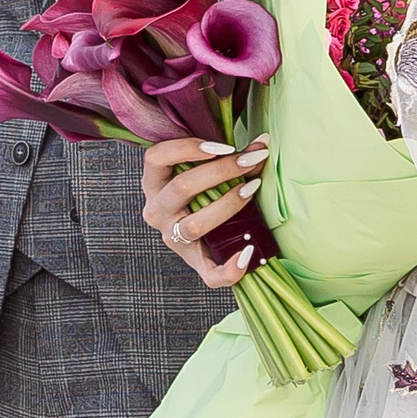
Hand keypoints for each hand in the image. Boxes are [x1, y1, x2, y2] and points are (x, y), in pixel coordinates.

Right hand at [141, 136, 269, 289]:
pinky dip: (231, 268)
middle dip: (221, 171)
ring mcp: (173, 238)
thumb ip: (229, 157)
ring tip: (253, 189)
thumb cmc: (203, 192)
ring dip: (228, 204)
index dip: (186, 148)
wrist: (203, 233)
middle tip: (252, 160)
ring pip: (194, 224)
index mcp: (153, 184)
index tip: (224, 146)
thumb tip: (262, 143)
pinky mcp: (194, 264)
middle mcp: (156, 212)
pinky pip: (210, 274)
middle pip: (181, 187)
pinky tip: (249, 252)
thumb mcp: (204, 172)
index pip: (155, 158)